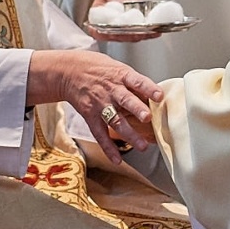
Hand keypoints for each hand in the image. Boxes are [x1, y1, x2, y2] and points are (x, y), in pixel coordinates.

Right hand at [27, 50, 162, 160]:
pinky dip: (108, 148)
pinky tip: (117, 159)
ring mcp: (100, 105)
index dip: (149, 88)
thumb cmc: (99, 69)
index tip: (159, 96)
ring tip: (142, 146)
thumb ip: (135, 83)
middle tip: (147, 118)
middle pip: (125, 101)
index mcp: (121, 76)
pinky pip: (100, 134)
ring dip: (129, 134)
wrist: (70, 72)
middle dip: (137, 110)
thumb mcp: (118, 69)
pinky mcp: (90, 116)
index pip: (137, 81)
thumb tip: (155, 98)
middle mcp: (111, 91)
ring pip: (115, 120)